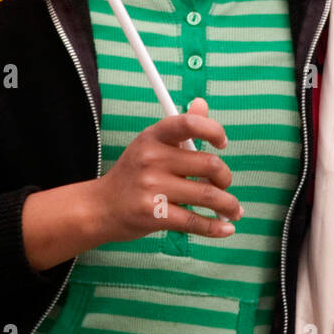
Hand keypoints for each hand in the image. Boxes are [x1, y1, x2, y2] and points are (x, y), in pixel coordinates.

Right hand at [90, 97, 240, 241]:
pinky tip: (225, 229)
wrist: (100, 207)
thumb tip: (202, 103)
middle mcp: (152, 158)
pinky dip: (215, 227)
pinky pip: (193, 221)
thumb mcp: (151, 144)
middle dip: (225, 177)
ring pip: (207, 194)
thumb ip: (181, 127)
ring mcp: (151, 187)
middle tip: (224, 185)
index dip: (214, 130)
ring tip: (234, 210)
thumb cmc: (134, 174)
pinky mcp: (153, 215)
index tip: (223, 144)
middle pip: (208, 164)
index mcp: (154, 136)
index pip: (189, 123)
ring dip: (228, 205)